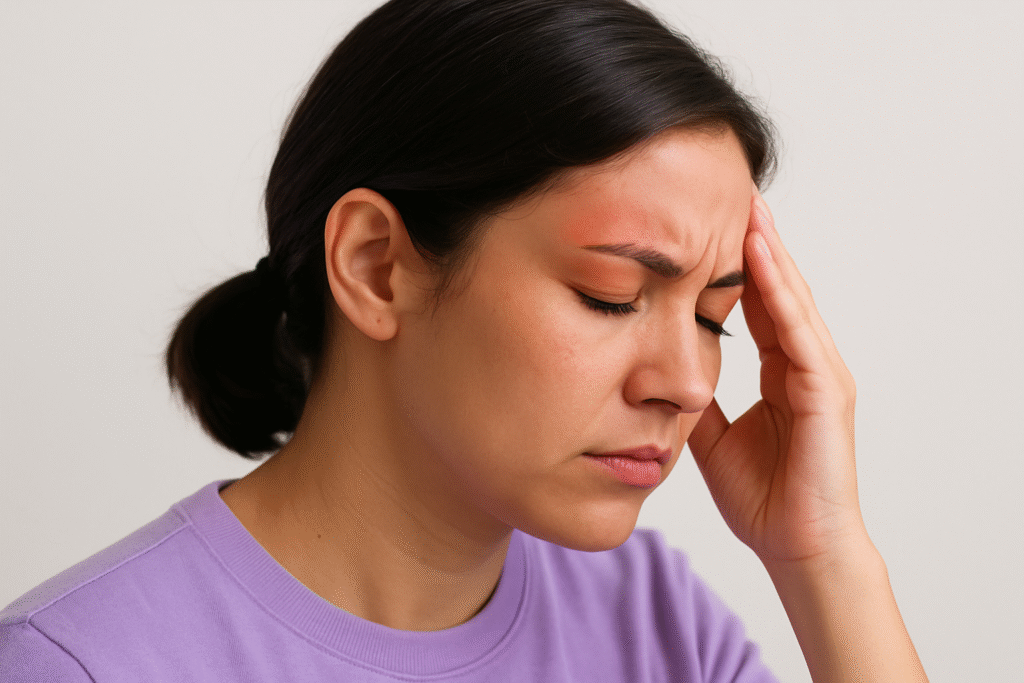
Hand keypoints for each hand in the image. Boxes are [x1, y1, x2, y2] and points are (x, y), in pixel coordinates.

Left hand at [686, 185, 866, 564]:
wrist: (798, 548)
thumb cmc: (762, 497)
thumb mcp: (711, 436)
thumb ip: (694, 397)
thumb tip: (655, 368)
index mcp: (780, 371)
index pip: (756, 303)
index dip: (732, 264)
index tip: (705, 223)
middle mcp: (804, 363)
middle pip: (776, 288)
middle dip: (753, 241)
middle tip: (727, 190)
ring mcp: (820, 373)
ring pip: (791, 298)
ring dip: (767, 250)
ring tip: (744, 204)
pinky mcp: (827, 391)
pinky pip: (798, 331)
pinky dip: (779, 291)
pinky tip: (758, 255)